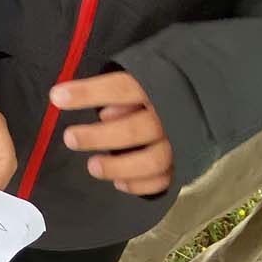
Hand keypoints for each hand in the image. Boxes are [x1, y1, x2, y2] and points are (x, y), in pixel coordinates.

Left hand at [51, 71, 172, 194]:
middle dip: (99, 136)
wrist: (205, 101)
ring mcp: (180, 143)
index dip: (89, 93)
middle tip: (70, 138)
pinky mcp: (184, 165)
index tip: (57, 98)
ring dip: (118, 166)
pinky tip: (119, 183)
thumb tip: (104, 114)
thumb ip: (121, 93)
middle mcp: (171, 117)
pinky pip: (163, 180)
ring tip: (92, 166)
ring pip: (152, 161)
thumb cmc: (160, 89)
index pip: (122, 87)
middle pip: (135, 130)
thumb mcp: (143, 77)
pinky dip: (140, 185)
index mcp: (159, 86)